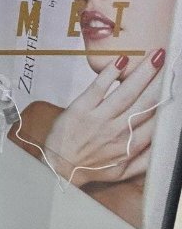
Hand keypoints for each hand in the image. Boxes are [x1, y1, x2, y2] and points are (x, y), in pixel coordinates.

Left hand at [41, 48, 165, 186]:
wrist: (58, 167)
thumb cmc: (92, 168)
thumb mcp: (123, 172)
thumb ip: (146, 161)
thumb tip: (165, 146)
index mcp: (131, 145)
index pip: (158, 119)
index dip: (169, 101)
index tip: (176, 85)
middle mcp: (118, 130)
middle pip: (146, 102)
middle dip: (160, 81)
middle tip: (170, 62)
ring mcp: (99, 118)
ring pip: (126, 93)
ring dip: (142, 73)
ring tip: (155, 56)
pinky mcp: (79, 109)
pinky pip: (97, 89)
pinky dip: (109, 75)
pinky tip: (121, 61)